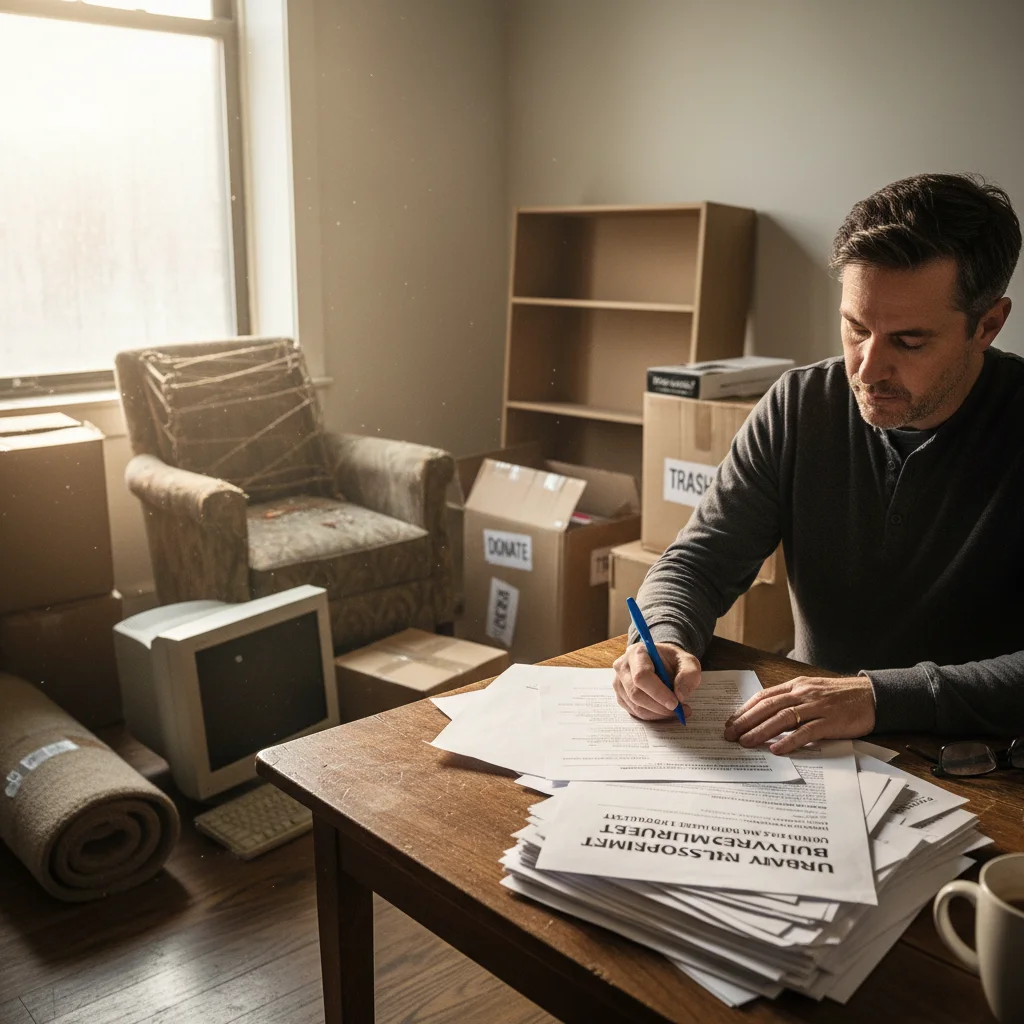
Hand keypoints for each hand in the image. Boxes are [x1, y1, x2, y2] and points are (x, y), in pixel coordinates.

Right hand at [612, 642, 700, 720]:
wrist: (661, 662)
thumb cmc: (673, 661)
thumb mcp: (688, 661)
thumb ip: (689, 675)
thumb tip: (680, 695)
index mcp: (637, 653)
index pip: (641, 676)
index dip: (658, 692)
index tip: (675, 703)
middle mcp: (623, 666)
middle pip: (636, 694)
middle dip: (659, 707)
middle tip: (680, 710)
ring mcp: (619, 682)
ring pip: (635, 706)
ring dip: (658, 714)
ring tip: (677, 711)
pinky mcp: (620, 696)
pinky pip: (634, 712)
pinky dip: (652, 716)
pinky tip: (664, 711)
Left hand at [723, 675, 875, 754]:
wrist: (872, 696)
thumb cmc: (839, 696)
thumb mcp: (812, 690)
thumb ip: (792, 699)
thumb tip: (767, 715)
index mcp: (796, 685)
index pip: (764, 696)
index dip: (745, 709)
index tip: (731, 721)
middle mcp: (803, 693)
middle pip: (768, 707)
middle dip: (746, 721)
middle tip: (730, 735)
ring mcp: (816, 707)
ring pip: (782, 718)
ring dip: (761, 731)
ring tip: (745, 742)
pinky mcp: (830, 721)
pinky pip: (806, 732)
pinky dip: (789, 740)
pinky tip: (776, 749)